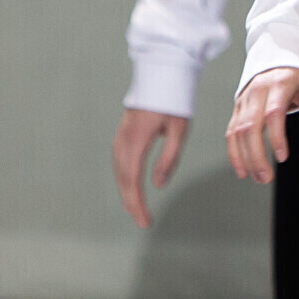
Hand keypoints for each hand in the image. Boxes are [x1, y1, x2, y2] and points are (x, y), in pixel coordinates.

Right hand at [112, 107, 188, 227]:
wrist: (161, 76)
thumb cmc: (174, 103)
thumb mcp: (179, 130)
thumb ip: (169, 158)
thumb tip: (158, 186)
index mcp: (136, 140)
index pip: (133, 179)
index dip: (136, 203)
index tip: (144, 221)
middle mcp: (123, 140)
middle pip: (122, 179)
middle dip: (131, 202)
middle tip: (142, 222)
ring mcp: (120, 137)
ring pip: (118, 171)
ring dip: (126, 192)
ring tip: (136, 210)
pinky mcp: (122, 134)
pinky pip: (119, 162)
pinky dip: (124, 179)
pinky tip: (131, 187)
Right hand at [226, 66, 298, 182]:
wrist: (280, 55)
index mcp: (279, 85)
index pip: (273, 113)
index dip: (276, 137)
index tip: (283, 157)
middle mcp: (257, 92)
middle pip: (250, 126)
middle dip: (256, 155)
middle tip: (266, 177)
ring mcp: (245, 99)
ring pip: (237, 131)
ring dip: (244, 157)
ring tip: (256, 177)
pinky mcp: (238, 107)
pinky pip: (231, 131)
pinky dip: (234, 151)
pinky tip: (241, 169)